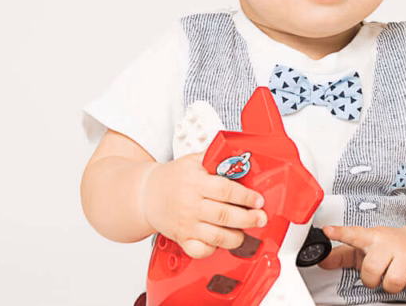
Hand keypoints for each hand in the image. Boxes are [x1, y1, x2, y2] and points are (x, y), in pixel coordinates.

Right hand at [140, 152, 266, 258]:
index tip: (258, 200)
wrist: (145, 194)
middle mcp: (191, 205)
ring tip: (244, 232)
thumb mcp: (193, 160)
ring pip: (216, 237)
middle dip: (248, 219)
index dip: (245, 197)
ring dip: (236, 237)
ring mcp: (186, 224)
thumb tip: (239, 154)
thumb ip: (215, 157)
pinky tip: (221, 242)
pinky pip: (200, 250)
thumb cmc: (172, 177)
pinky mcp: (182, 238)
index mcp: (196, 183)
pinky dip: (213, 250)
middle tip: (260, 218)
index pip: (225, 191)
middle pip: (224, 216)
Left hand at [319, 225, 405, 293]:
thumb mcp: (363, 249)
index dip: (340, 233)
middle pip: (372, 269)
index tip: (327, 230)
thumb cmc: (388, 248)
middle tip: (379, 273)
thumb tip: (321, 260)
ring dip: (392, 285)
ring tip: (395, 276)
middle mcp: (390, 243)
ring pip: (393, 281)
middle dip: (372, 279)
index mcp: (372, 238)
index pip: (354, 234)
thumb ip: (341, 255)